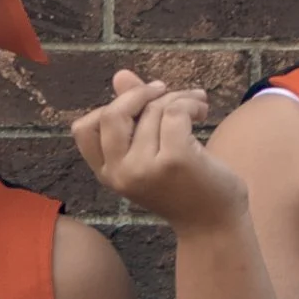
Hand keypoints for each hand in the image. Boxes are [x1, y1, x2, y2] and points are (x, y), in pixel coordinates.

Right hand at [72, 71, 248, 233]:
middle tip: (165, 91)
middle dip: (140, 94)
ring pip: (153, 109)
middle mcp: (119, 174)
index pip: (84, 129)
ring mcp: (144, 168)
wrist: (214, 224)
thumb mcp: (152, 151)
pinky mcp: (173, 160)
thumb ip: (134, 115)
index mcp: (108, 174)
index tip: (140, 103)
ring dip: (179, 98)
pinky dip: (191, 103)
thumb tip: (120, 75)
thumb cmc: (184, 186)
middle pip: (112, 113)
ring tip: (196, 104)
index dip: (110, 107)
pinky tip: (202, 112)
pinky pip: (175, 111)